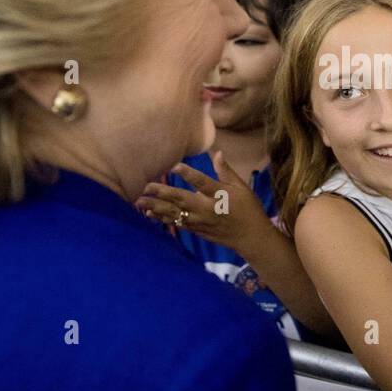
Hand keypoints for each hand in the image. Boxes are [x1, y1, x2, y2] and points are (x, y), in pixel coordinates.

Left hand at [138, 152, 274, 250]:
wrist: (250, 237)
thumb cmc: (248, 209)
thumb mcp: (242, 188)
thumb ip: (226, 171)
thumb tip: (216, 153)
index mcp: (221, 196)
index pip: (203, 183)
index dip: (189, 175)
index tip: (174, 167)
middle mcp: (208, 209)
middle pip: (183, 200)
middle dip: (163, 193)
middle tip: (146, 186)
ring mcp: (201, 221)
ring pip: (176, 214)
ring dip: (157, 207)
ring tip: (140, 201)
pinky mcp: (197, 230)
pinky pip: (177, 223)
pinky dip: (163, 219)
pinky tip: (150, 213)